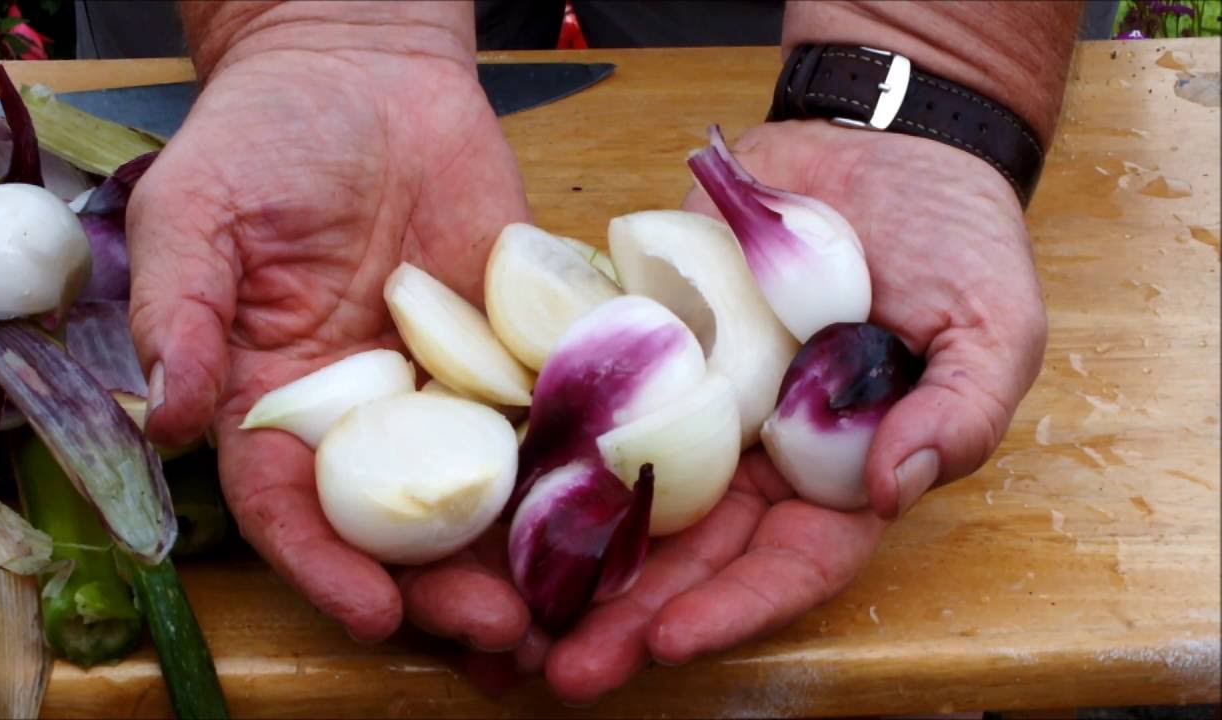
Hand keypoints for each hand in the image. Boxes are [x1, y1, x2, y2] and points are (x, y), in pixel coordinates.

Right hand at [127, 32, 532, 643]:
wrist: (368, 73)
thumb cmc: (264, 137)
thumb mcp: (195, 214)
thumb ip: (182, 314)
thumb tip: (164, 415)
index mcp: (278, 403)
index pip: (292, 510)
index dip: (326, 568)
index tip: (372, 614)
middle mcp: (367, 416)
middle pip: (401, 526)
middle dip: (442, 589)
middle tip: (497, 634)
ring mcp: (447, 389)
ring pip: (483, 494)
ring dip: (520, 558)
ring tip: (566, 613)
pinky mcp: (517, 351)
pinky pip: (549, 417)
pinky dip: (579, 471)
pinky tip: (619, 516)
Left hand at [535, 120, 1046, 701]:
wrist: (880, 144)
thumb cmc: (955, 243)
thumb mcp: (991, 329)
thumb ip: (957, 412)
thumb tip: (894, 485)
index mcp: (837, 476)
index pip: (785, 565)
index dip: (733, 608)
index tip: (671, 642)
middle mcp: (754, 457)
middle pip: (687, 553)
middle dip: (626, 614)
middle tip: (558, 668)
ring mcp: (691, 400)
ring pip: (622, 492)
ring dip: (566, 554)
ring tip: (505, 610)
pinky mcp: (644, 343)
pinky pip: (586, 395)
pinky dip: (540, 442)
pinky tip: (488, 486)